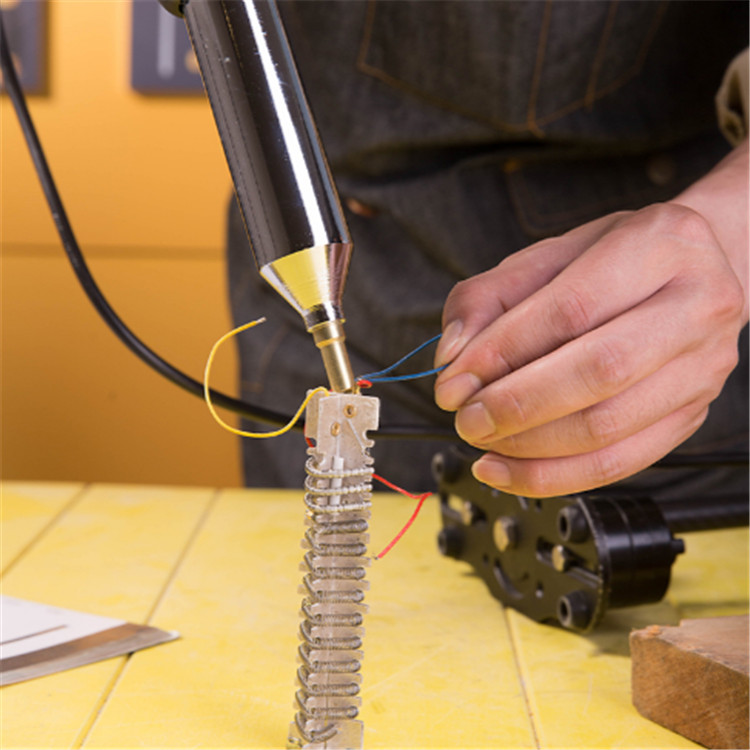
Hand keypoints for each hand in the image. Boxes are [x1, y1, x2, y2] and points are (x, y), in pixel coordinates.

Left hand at [434, 141, 748, 496]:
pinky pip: (619, 463)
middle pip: (599, 372)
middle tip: (465, 418)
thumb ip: (488, 297)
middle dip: (517, 404)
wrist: (693, 274)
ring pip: (608, 427)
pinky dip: (553, 475)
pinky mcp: (691, 416)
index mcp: (658, 245)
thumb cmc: (611, 263)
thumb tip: (452, 355)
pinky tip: (506, 468)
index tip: (454, 380)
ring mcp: (702, 368)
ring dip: (528, 446)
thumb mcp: (545, 257)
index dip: (504, 351)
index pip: (572, 309)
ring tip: (481, 439)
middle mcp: (696, 306)